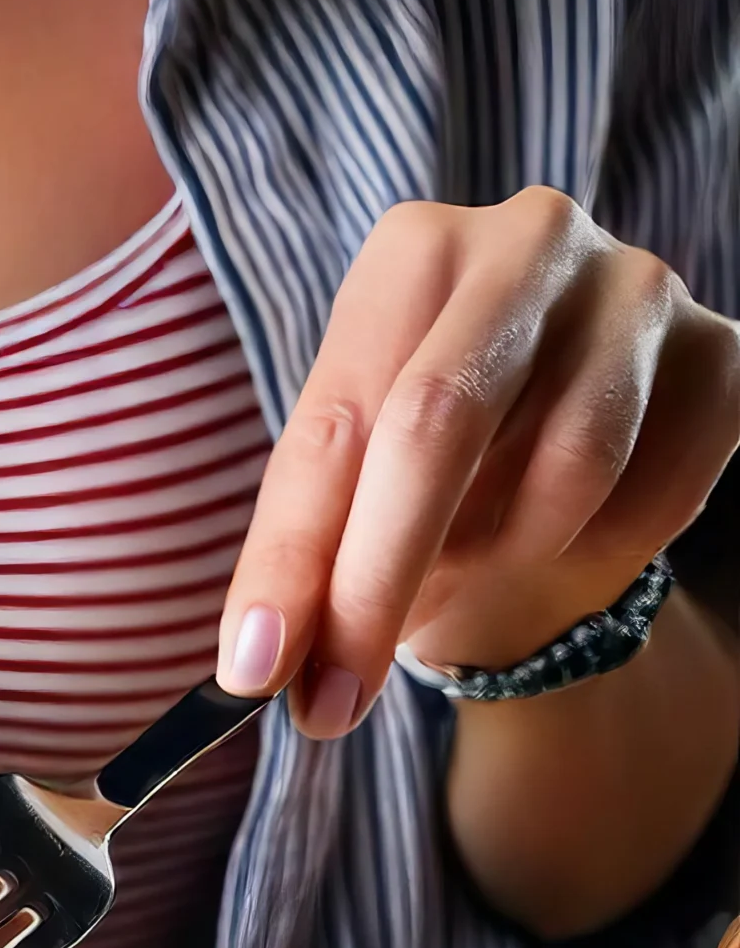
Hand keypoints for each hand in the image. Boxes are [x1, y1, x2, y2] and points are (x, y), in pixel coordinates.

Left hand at [216, 187, 739, 734]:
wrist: (564, 449)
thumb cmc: (435, 472)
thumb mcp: (351, 499)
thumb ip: (309, 563)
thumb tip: (260, 665)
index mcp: (410, 254)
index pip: (334, 426)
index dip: (289, 562)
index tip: (255, 672)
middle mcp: (525, 244)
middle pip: (437, 424)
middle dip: (376, 586)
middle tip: (333, 703)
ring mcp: (636, 289)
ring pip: (564, 470)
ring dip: (498, 563)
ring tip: (468, 574)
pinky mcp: (721, 355)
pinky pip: (655, 496)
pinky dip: (598, 554)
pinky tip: (568, 543)